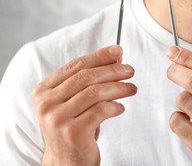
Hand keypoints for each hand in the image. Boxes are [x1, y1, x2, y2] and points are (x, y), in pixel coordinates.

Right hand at [32, 45, 136, 165]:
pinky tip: (120, 107)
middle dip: (113, 70)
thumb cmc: (73, 128)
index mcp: (44, 91)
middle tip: (130, 70)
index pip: (75, 65)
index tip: (118, 51)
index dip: (99, 56)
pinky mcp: (72, 132)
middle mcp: (46, 103)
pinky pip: (101, 110)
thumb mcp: (76, 102)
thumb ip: (90, 80)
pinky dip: (115, 106)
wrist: (66, 162)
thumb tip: (116, 58)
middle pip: (86, 77)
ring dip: (119, 87)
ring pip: (95, 92)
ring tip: (132, 88)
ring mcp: (58, 118)